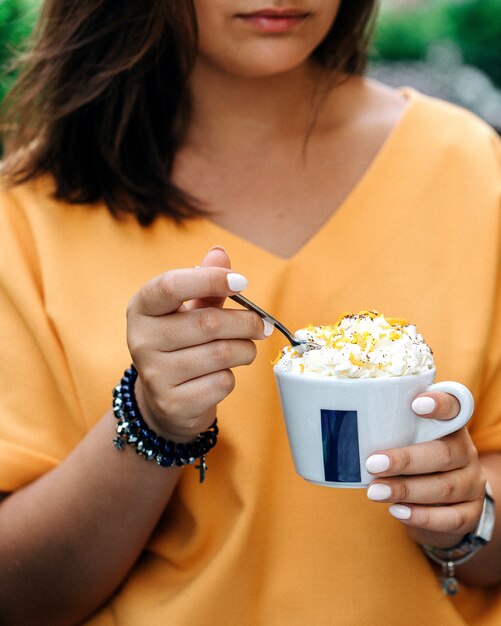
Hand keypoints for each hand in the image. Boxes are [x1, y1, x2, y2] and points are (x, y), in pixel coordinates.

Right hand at [126, 247, 271, 442]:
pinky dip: (232, 377)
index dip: (209, 280)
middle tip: (261, 325)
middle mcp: (140, 340)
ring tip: (245, 348)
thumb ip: (204, 283)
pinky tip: (221, 375)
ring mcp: (154, 375)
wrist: (166, 400)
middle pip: (207, 323)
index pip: (170, 286)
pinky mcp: (173, 403)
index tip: (241, 282)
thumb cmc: (181, 345)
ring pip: (220, 354)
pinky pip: (221, 382)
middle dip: (245, 322)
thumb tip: (219, 253)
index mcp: (141, 308)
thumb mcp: (187, 310)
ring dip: (245, 350)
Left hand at [365, 391, 486, 547]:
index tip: (415, 405)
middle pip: (444, 453)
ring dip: (406, 490)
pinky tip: (397, 511)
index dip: (440, 404)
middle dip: (405, 460)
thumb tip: (341, 429)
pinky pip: (452, 518)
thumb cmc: (413, 462)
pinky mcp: (471, 512)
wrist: (442, 504)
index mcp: (450, 425)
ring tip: (375, 492)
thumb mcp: (405, 441)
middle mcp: (465, 452)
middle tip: (373, 464)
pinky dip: (423, 516)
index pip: (454, 405)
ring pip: (445, 487)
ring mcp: (472, 483)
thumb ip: (388, 431)